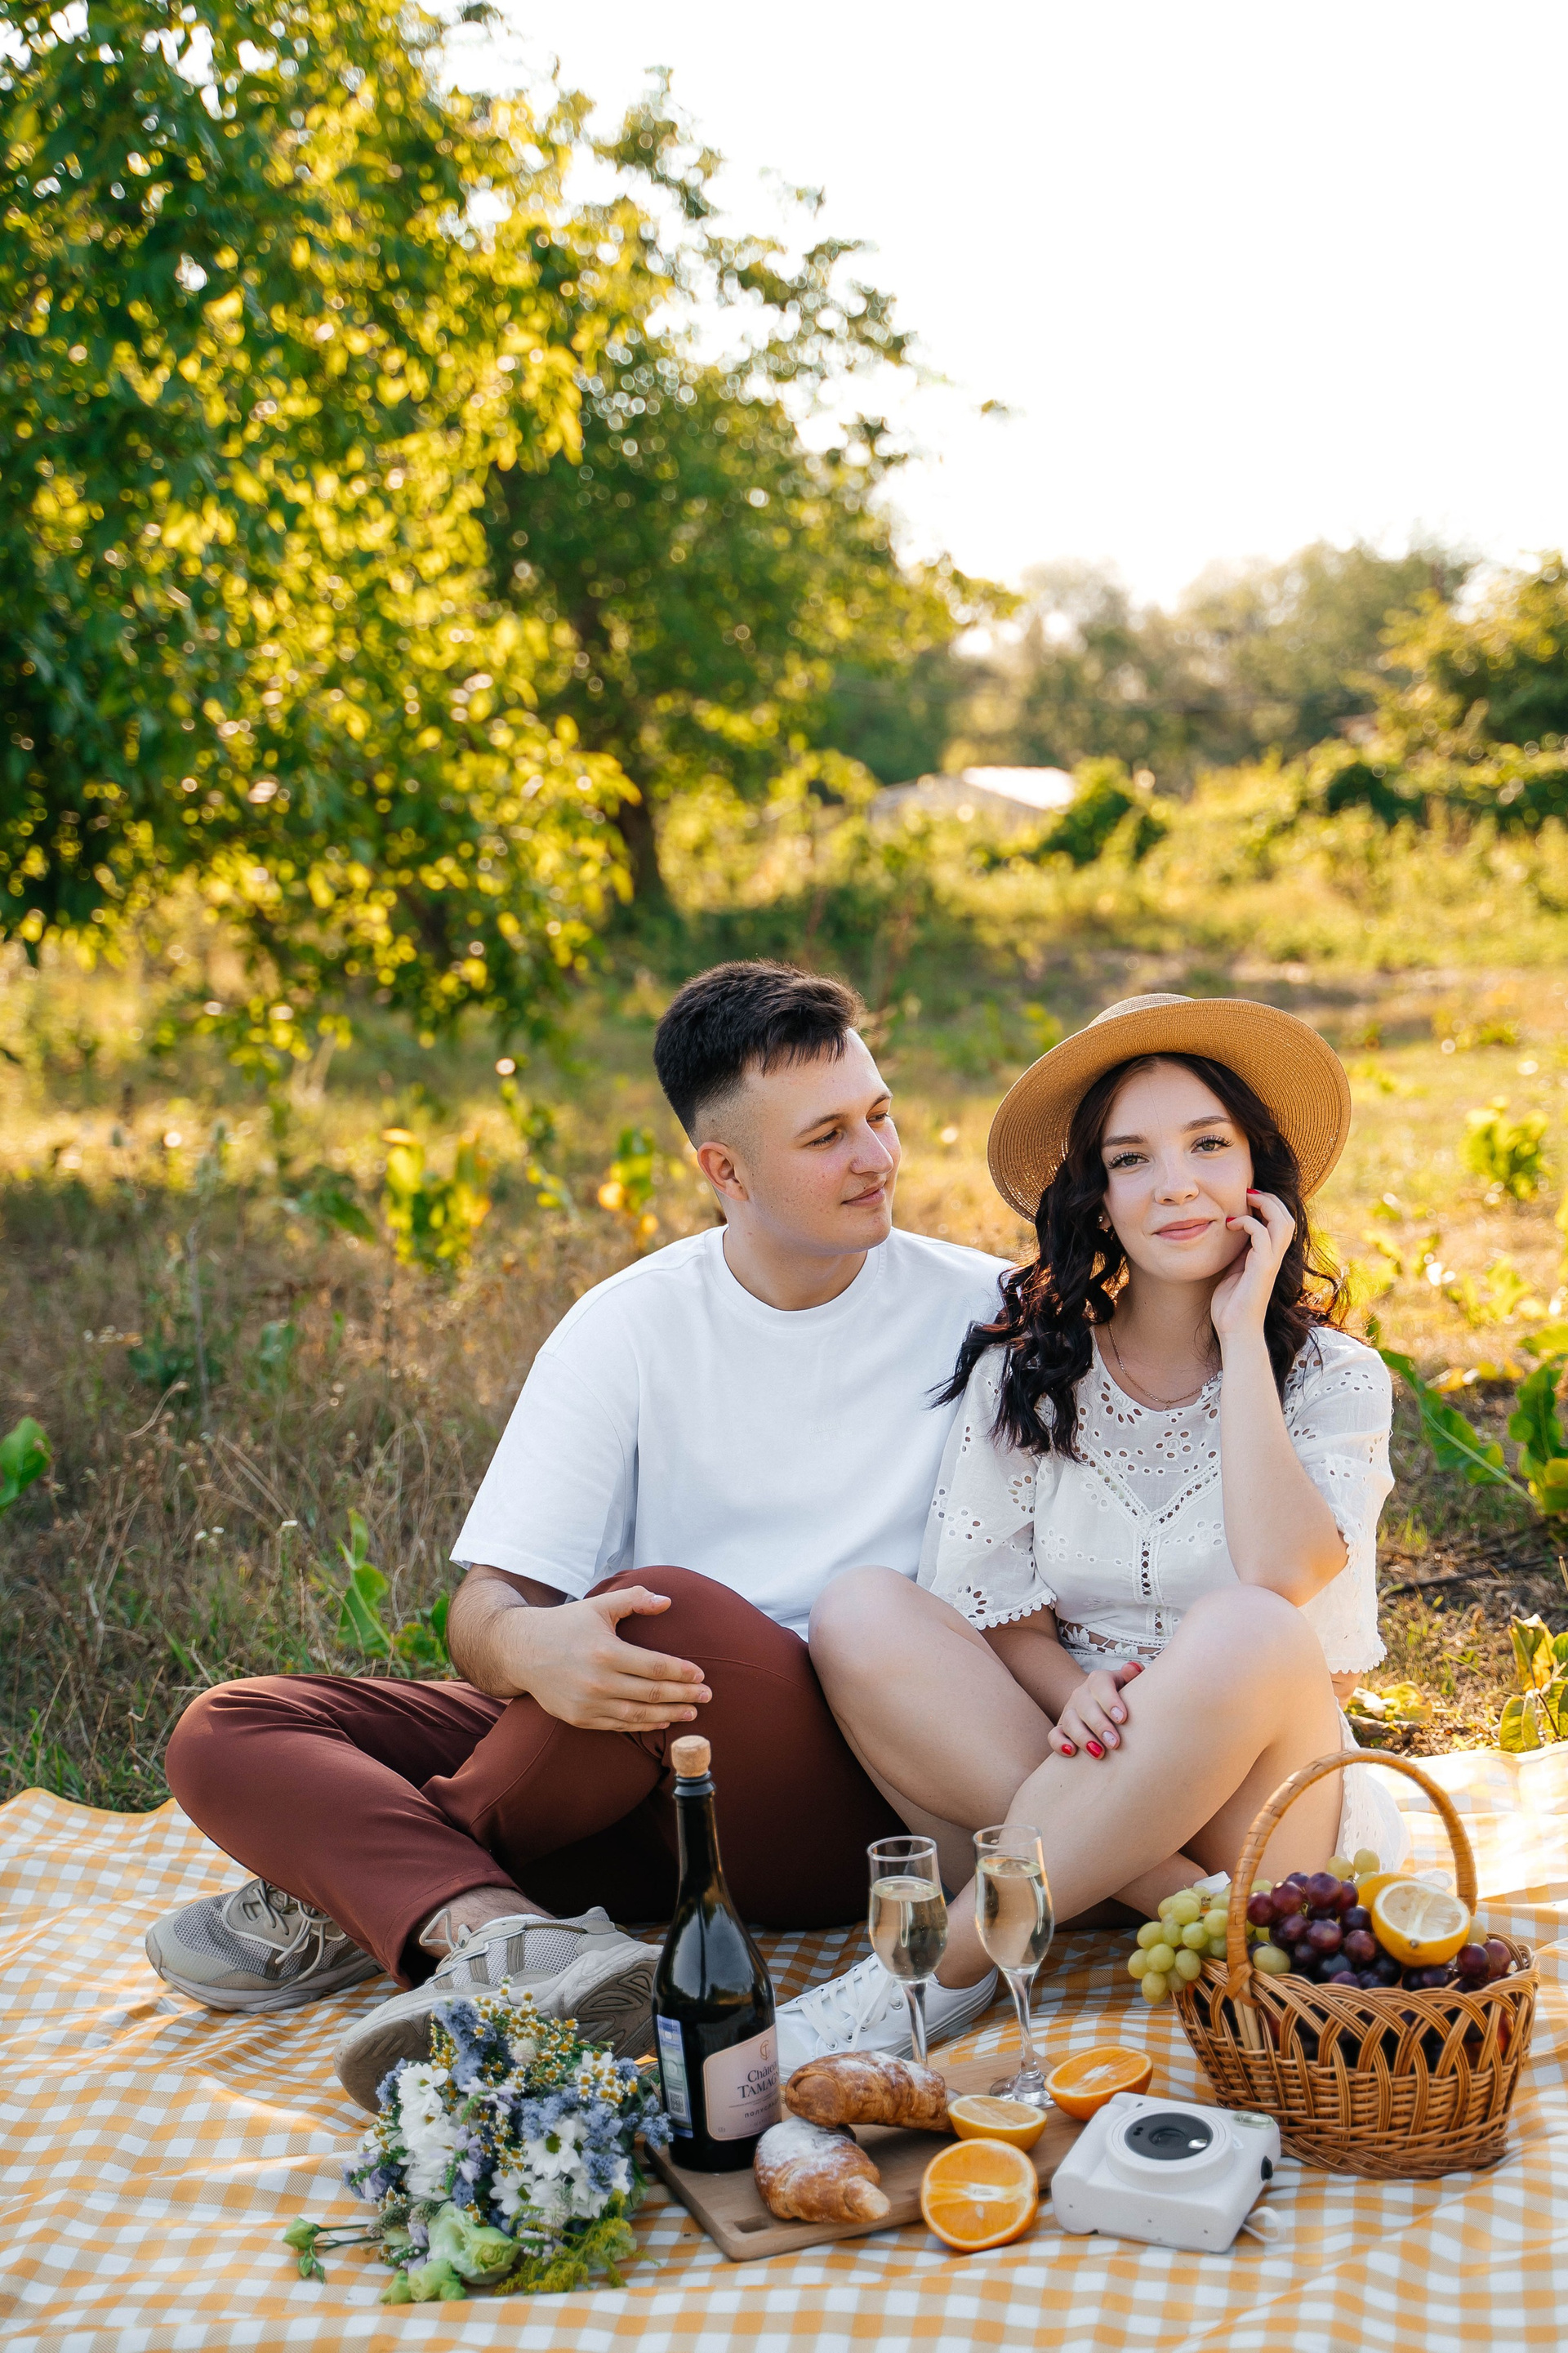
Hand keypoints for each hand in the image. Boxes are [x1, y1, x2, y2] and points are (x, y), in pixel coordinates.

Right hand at [507, 1588, 710, 1731]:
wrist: (521, 1651)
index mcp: (606, 1652)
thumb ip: (634, 1599)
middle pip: (653, 1693)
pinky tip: (661, 1720)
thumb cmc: (565, 1624)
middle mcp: (598, 1681)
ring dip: (669, 1714)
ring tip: (691, 1713)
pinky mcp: (580, 1718)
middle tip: (708, 1696)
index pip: (656, 1667)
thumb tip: (668, 1601)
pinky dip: (643, 1724)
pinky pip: (619, 1725)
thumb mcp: (598, 1605)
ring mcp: (588, 1704)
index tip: (701, 1675)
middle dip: (685, 1696)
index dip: (682, 1673)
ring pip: (639, 1714)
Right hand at [1048, 1659, 1142, 1758]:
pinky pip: (1054, 1735)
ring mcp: (1069, 1711)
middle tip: (1114, 1743)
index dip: (1110, 1700)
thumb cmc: (1123, 1697)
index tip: (1122, 1718)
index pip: (1101, 1685)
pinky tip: (1071, 1752)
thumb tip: (1133, 1668)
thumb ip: (1133, 1675)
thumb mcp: (1129, 1684)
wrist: (1101, 1704)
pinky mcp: (1061, 1728)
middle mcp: (1081, 1694)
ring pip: (1070, 1721)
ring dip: (1083, 1738)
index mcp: (1099, 1680)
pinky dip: (1059, 1743)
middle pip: (1085, 1706)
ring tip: (1098, 1753)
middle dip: (1099, 1725)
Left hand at [1210, 1188, 1293, 1342]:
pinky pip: (1262, 1236)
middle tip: (1248, 1191)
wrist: (1234, 1331)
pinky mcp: (1262, 1269)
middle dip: (1270, 1198)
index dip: (1268, 1204)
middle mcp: (1275, 1257)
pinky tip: (1231, 1224)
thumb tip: (1231, 1231)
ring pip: (1283, 1223)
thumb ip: (1238, 1252)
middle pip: (1287, 1217)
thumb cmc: (1231, 1305)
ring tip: (1245, 1199)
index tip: (1246, 1197)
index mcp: (1269, 1256)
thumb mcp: (1233, 1269)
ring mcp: (1271, 1263)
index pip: (1280, 1221)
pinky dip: (1248, 1223)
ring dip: (1265, 1205)